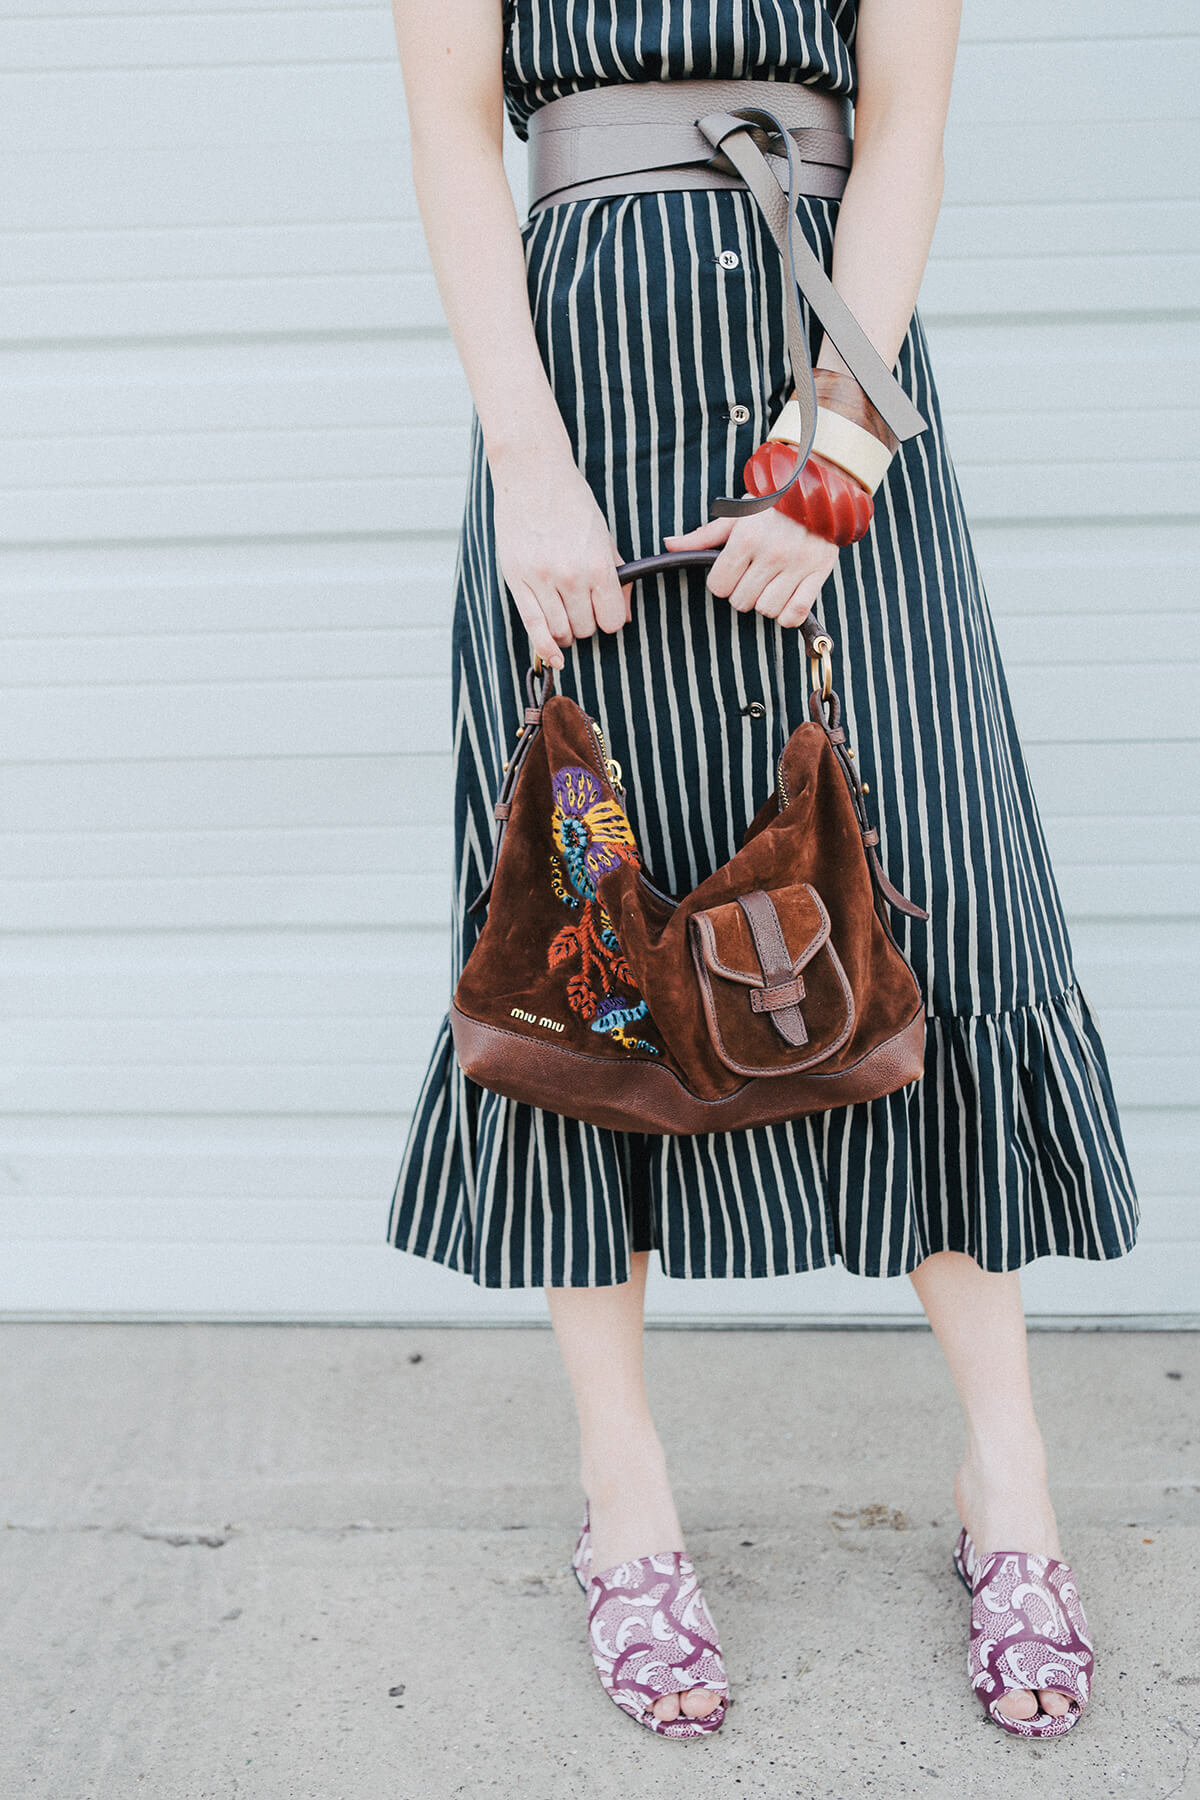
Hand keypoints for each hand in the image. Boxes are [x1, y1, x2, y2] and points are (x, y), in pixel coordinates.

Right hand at [490, 448, 631, 670]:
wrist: (533, 473)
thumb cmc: (571, 500)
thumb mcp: (603, 535)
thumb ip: (616, 576)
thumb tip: (623, 613)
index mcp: (597, 564)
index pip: (611, 619)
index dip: (610, 619)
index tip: (604, 611)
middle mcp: (571, 576)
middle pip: (586, 628)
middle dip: (587, 623)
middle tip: (583, 607)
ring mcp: (541, 579)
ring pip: (560, 632)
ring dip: (566, 632)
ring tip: (566, 616)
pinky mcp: (516, 579)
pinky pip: (532, 627)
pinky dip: (544, 647)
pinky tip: (553, 655)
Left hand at [663, 507, 839, 628]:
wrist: (818, 489)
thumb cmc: (771, 503)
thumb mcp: (736, 514)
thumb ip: (703, 536)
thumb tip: (669, 545)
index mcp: (747, 538)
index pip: (719, 586)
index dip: (721, 582)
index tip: (731, 571)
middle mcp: (772, 553)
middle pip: (740, 602)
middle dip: (742, 592)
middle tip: (752, 576)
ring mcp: (797, 565)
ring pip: (766, 610)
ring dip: (764, 603)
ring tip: (770, 584)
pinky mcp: (819, 573)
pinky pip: (795, 613)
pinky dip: (787, 615)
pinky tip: (786, 599)